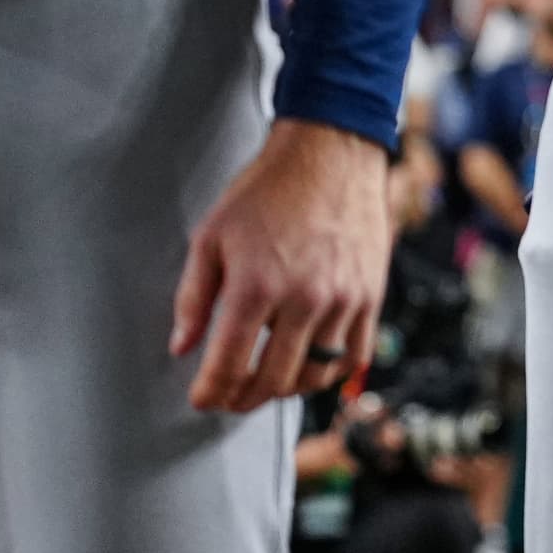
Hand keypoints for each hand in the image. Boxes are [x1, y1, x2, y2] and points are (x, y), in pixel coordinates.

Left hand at [173, 118, 391, 413]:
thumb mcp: (211, 236)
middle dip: (242, 399)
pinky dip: (330, 373)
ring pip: (314, 375)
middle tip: (230, 398)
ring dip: (286, 391)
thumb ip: (193, 297)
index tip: (202, 398)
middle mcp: (303, 299)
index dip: (209, 393)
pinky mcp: (371, 294)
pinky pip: (354, 356)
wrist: (331, 153)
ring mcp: (343, 299)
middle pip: (272, 381)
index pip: (228, 366)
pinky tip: (312, 366)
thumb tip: (181, 346)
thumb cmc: (269, 189)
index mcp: (256, 286)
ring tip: (268, 383)